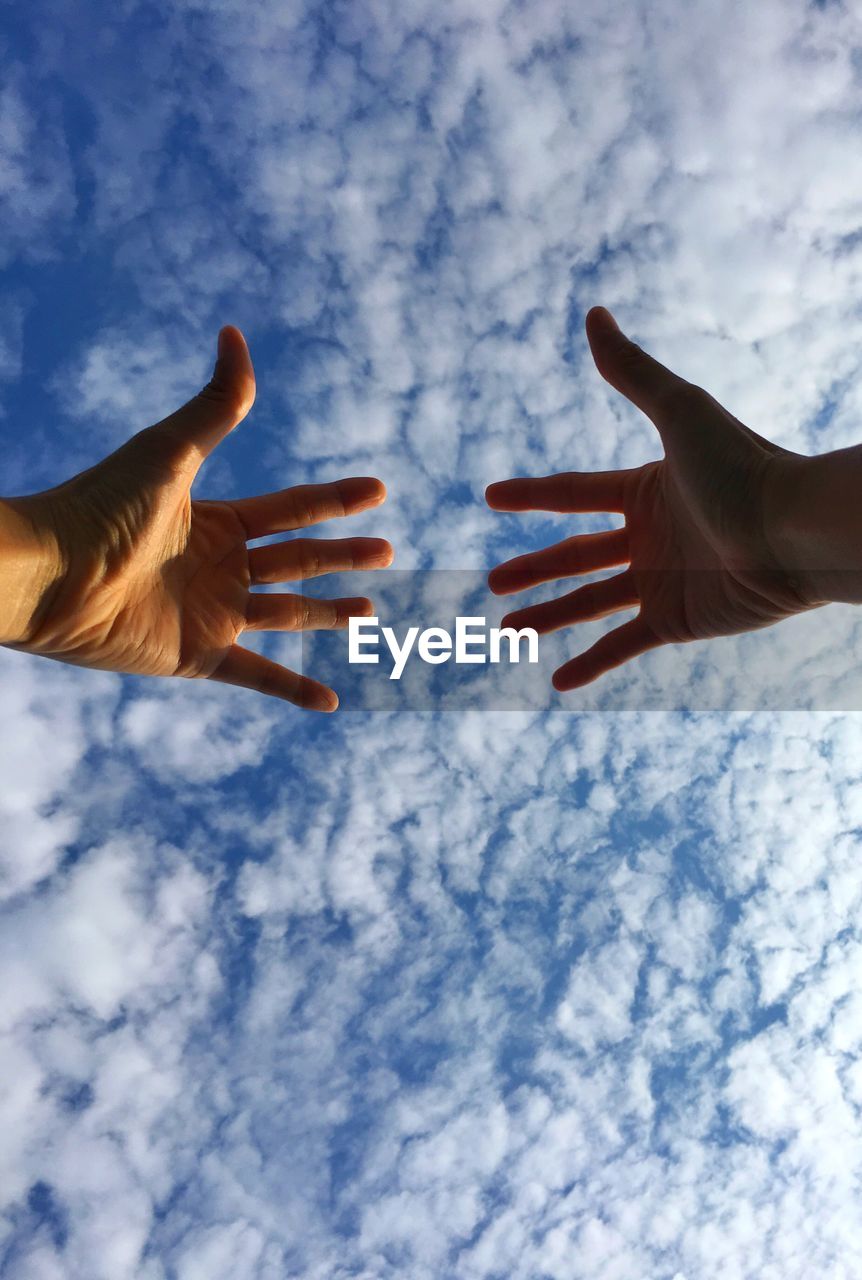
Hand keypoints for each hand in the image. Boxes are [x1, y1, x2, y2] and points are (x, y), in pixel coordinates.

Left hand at [4, 326, 392, 710]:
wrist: (52, 575)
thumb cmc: (102, 507)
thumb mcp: (171, 452)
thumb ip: (215, 405)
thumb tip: (234, 333)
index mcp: (216, 520)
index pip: (291, 509)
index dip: (335, 500)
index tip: (378, 490)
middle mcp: (220, 567)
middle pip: (298, 560)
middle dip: (344, 555)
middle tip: (389, 551)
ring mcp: (212, 613)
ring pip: (288, 615)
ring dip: (330, 614)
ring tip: (372, 610)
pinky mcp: (199, 655)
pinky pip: (258, 674)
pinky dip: (294, 689)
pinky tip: (330, 701)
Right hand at [486, 307, 815, 692]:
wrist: (793, 531)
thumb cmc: (743, 467)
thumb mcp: (679, 411)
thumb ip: (632, 370)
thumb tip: (594, 314)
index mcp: (645, 488)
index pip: (573, 494)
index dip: (530, 496)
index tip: (490, 497)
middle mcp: (649, 536)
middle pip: (575, 555)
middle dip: (532, 570)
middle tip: (492, 584)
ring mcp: (661, 581)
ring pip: (589, 603)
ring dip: (548, 618)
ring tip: (507, 630)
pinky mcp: (675, 622)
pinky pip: (622, 646)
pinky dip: (590, 666)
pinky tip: (557, 682)